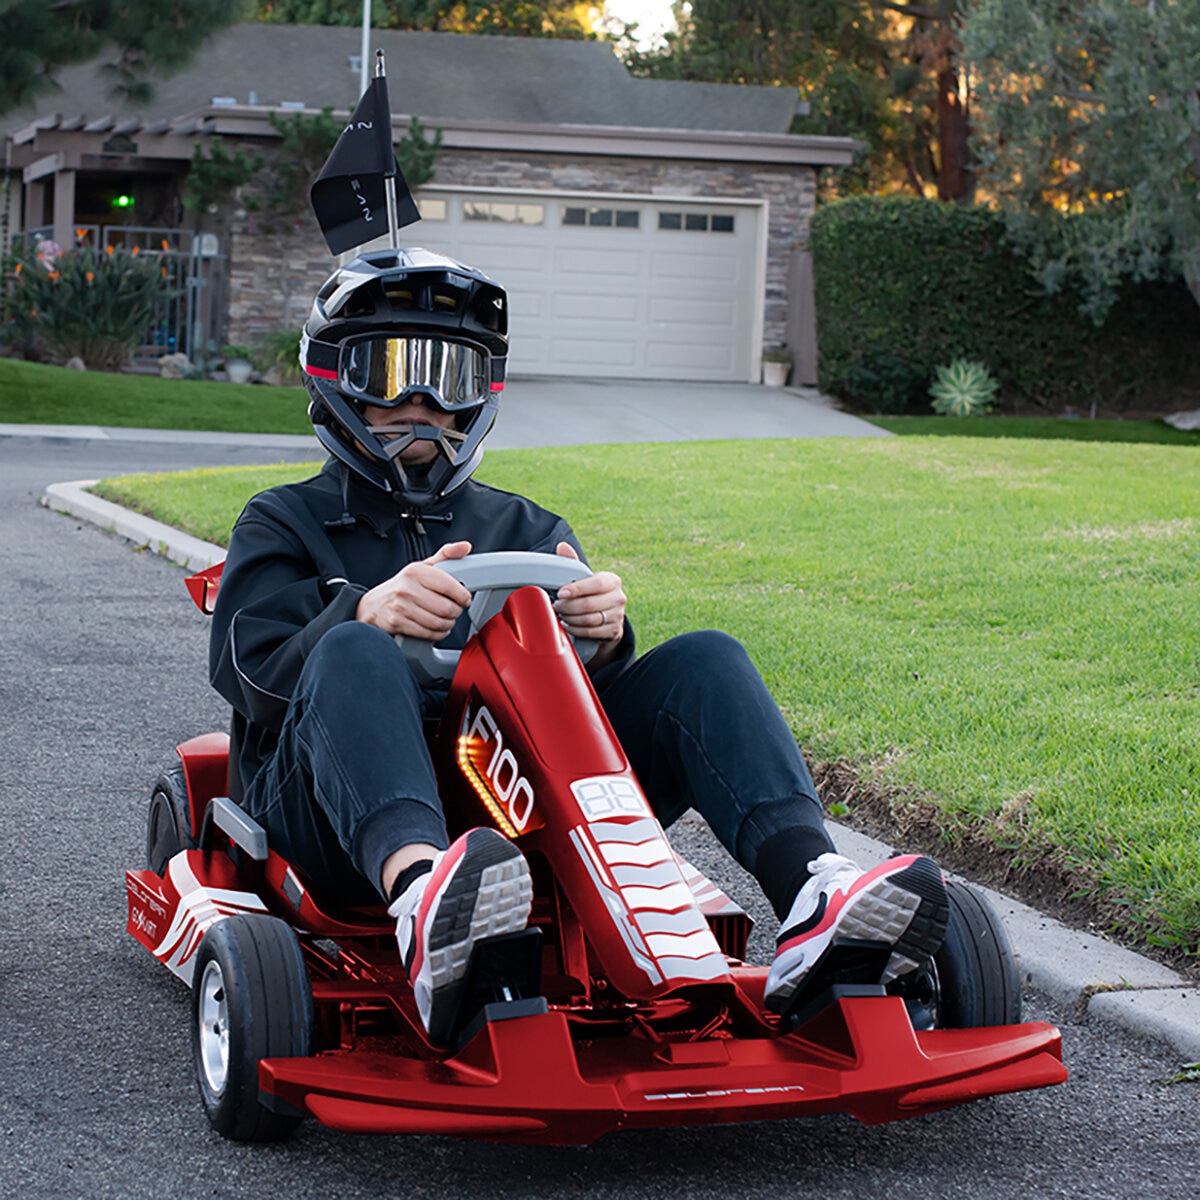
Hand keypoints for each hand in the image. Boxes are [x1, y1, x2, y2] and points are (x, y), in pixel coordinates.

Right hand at [356, 541, 472, 638]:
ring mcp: (401, 607)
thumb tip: (465, 547)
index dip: (463, 595)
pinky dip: (438, 633)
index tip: (465, 598)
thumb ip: (446, 555)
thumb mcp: (423, 566)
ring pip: (438, 622)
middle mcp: (407, 588)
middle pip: (446, 608)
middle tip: (454, 609)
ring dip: (448, 624)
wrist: (373, 605)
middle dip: (456, 612)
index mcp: (416, 571)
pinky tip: (437, 627)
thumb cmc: (403, 586)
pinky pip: (428, 633)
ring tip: (446, 619)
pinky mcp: (398, 623)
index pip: (449, 586)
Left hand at [552, 542, 625, 664]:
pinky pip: (591, 633)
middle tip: (557, 605)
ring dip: (570, 618)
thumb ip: (573, 563)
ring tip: (561, 614)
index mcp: (612, 581)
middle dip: (568, 606)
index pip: (595, 584)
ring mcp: (618, 615)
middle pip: (590, 604)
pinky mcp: (614, 631)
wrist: (608, 615)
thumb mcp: (585, 579)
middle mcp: (619, 598)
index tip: (561, 593)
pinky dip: (576, 629)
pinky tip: (568, 624)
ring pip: (590, 620)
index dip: (577, 589)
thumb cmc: (593, 593)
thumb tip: (562, 546)